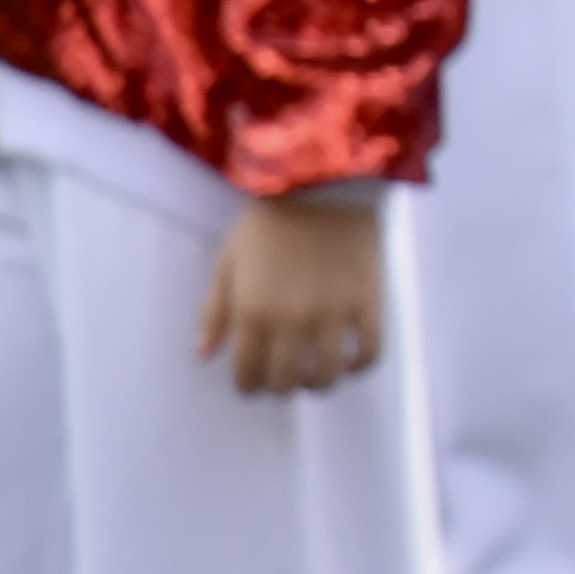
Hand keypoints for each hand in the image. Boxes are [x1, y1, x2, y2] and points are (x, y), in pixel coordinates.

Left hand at [199, 191, 387, 398]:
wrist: (323, 186)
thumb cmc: (268, 223)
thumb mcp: (229, 262)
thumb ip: (215, 311)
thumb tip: (204, 354)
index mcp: (253, 312)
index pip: (248, 375)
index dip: (249, 386)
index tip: (255, 380)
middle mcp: (292, 321)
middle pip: (287, 381)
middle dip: (282, 386)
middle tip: (285, 376)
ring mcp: (334, 314)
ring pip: (328, 375)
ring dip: (320, 383)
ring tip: (318, 373)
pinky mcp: (368, 303)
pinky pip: (370, 352)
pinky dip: (361, 365)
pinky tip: (352, 360)